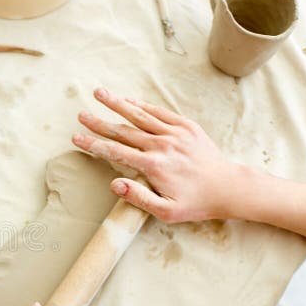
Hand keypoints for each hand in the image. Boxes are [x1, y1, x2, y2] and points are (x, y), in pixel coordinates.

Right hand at [72, 87, 240, 222]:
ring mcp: (175, 133)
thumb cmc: (196, 203)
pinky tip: (127, 100)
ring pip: (140, 116)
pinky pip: (160, 113)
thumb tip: (115, 185)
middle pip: (123, 130)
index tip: (76, 138)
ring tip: (99, 93)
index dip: (94, 144)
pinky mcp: (187, 127)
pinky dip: (142, 106)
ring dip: (117, 104)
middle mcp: (162, 145)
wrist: (229, 187)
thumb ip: (139, 198)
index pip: (116, 152)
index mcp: (154, 166)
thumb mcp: (167, 211)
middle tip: (81, 115)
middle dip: (99, 122)